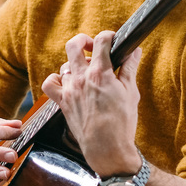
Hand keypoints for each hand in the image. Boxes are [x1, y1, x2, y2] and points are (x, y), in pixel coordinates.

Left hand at [41, 31, 142, 176]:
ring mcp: (69, 90)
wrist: (107, 149)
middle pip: (74, 45)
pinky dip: (56, 79)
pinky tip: (67, 81)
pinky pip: (50, 83)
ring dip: (76, 65)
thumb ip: (130, 69)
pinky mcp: (62, 102)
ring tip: (88, 73)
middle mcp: (81, 78)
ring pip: (65, 65)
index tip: (113, 40)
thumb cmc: (122, 123)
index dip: (108, 36)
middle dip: (84, 40)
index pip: (101, 41)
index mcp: (101, 74)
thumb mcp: (131, 93)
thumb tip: (134, 51)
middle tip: (94, 47)